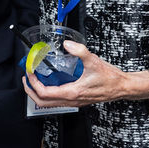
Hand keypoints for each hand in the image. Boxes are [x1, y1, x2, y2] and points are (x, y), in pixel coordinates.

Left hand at [23, 40, 141, 107]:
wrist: (123, 87)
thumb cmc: (110, 78)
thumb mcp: (94, 61)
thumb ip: (80, 51)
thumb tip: (67, 44)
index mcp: (72, 92)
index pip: (44, 93)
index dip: (33, 83)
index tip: (29, 72)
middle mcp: (71, 100)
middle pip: (42, 102)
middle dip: (30, 91)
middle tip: (26, 78)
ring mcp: (74, 102)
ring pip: (49, 103)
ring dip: (38, 93)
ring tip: (34, 80)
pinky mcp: (77, 100)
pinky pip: (57, 101)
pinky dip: (48, 94)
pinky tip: (49, 82)